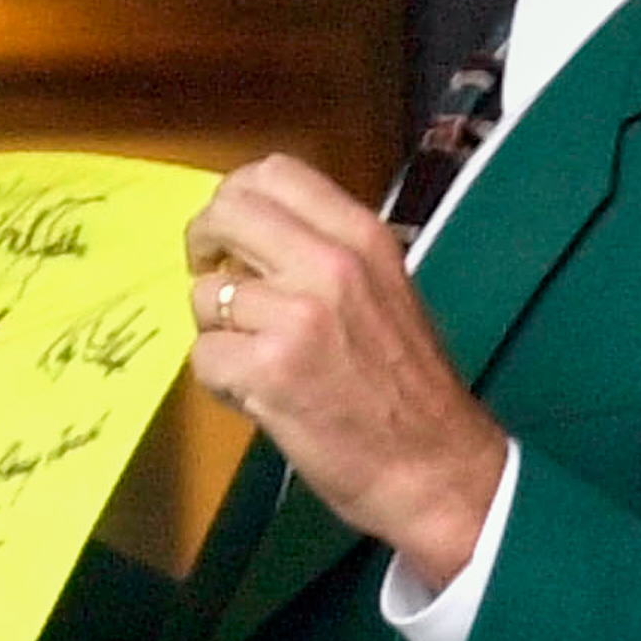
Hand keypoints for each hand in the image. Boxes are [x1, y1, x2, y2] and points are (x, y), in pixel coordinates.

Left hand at [185, 153, 507, 583]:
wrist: (437, 467)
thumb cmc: (409, 386)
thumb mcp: (385, 290)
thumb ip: (325, 256)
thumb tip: (251, 237)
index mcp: (362, 237)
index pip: (274, 172)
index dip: (236, 198)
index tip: (233, 235)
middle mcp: (329, 264)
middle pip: (226, 213)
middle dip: (203, 245)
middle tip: (211, 278)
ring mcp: (297, 316)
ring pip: (205, 296)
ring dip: (216, 330)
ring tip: (254, 359)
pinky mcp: (268, 370)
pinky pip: (203, 356)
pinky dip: (219, 381)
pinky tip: (255, 395)